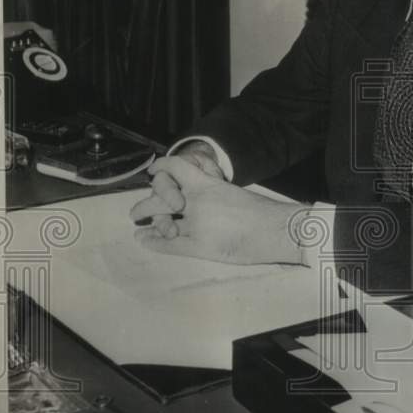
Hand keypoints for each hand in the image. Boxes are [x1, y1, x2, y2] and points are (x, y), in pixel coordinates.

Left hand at [130, 156, 304, 264]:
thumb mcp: (232, 191)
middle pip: (162, 196)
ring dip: (146, 220)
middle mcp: (197, 202)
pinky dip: (154, 242)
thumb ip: (213, 187)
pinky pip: (169, 244)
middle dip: (147, 202)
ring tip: (137, 223)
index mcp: (207, 185)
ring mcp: (196, 224)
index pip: (176, 168)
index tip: (153, 170)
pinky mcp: (199, 245)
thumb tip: (201, 184)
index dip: (162, 167)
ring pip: (162, 220)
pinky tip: (144, 241)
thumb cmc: (262, 212)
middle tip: (137, 210)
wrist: (275, 230)